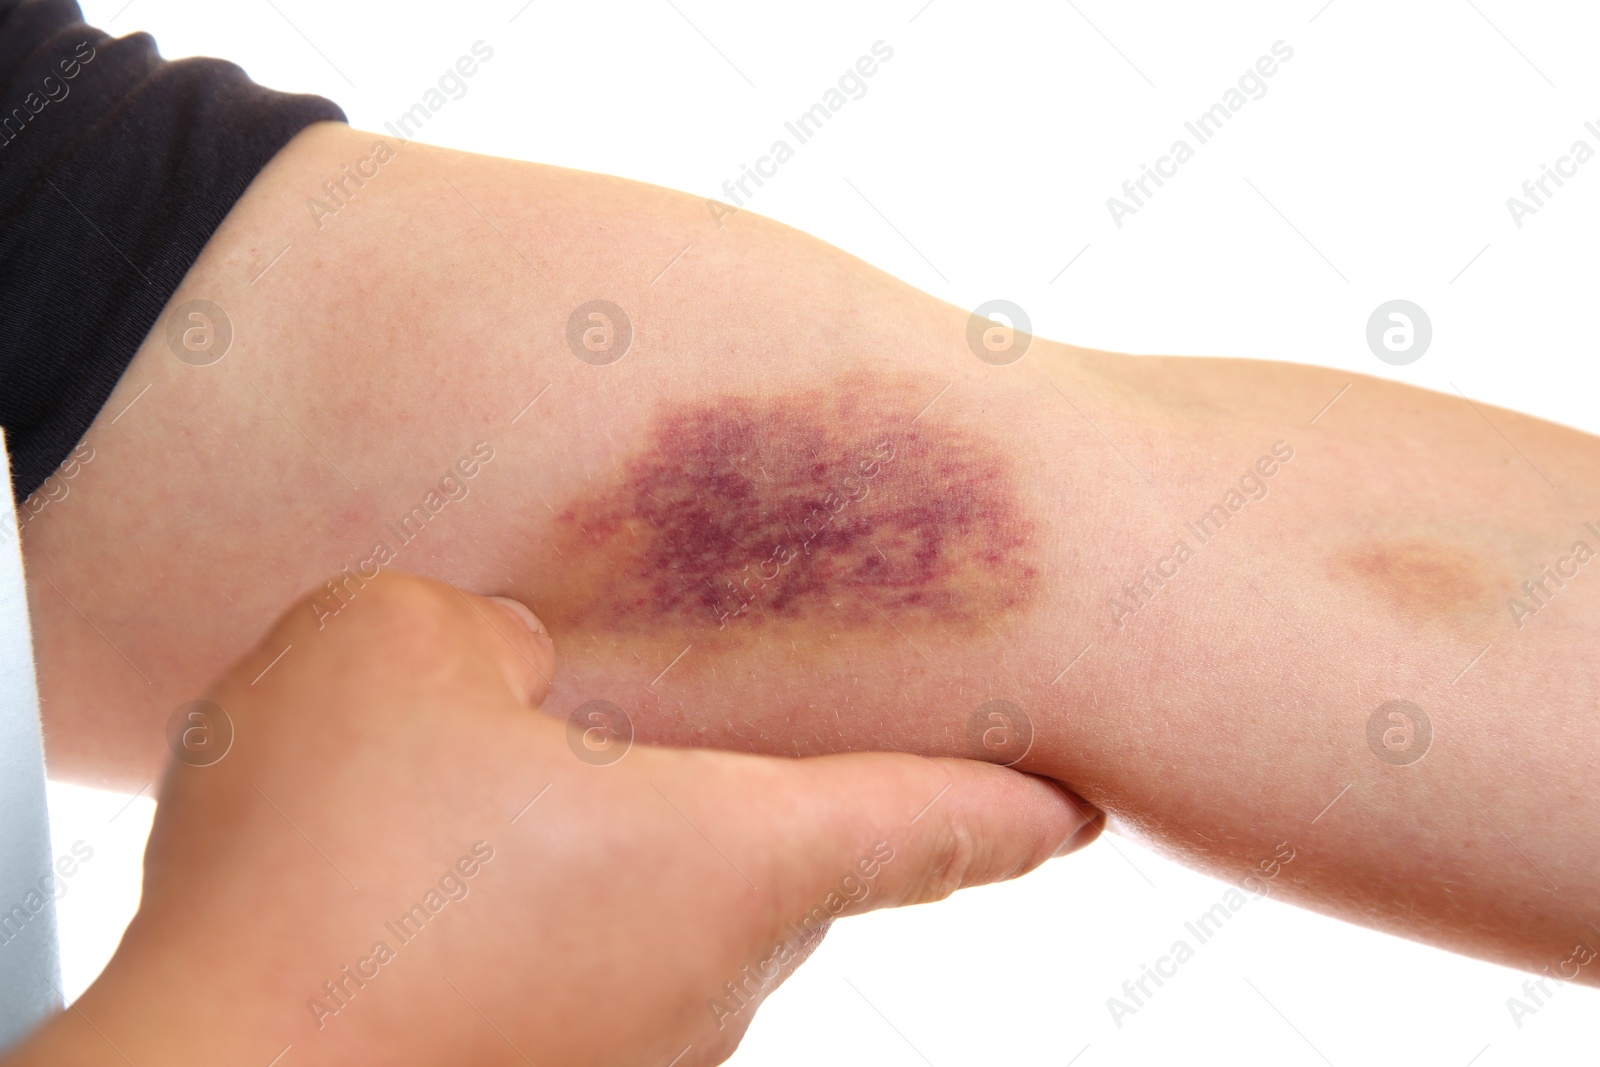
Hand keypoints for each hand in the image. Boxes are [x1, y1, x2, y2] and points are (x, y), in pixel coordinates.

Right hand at [8, 573, 1100, 1066]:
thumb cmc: (325, 874)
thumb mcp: (402, 648)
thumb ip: (498, 638)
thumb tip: (522, 682)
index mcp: (732, 856)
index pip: (926, 821)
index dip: (1012, 807)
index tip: (1079, 809)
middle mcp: (708, 980)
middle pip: (766, 859)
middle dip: (715, 788)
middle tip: (633, 725)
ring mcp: (622, 1058)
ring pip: (642, 921)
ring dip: (587, 856)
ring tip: (461, 810)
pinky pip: (554, 981)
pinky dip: (512, 924)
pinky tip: (407, 897)